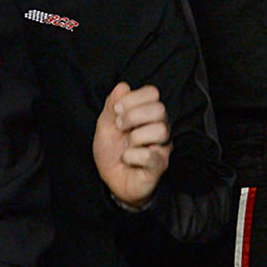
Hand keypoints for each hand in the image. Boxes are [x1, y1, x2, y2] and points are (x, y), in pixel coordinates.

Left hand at [93, 82, 171, 208]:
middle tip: (119, 127)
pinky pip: (150, 156)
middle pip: (160, 109)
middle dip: (132, 116)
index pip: (153, 93)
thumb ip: (112, 105)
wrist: (111, 180)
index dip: (133, 98)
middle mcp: (160, 127)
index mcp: (147, 114)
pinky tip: (127, 159)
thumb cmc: (112, 151)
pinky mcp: (159, 166)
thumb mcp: (105, 125)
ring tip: (126, 145)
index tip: (116, 110)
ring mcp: (161, 147)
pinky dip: (132, 156)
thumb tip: (122, 86)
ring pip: (160, 130)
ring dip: (134, 137)